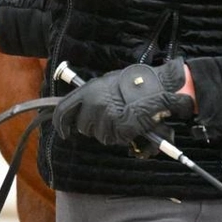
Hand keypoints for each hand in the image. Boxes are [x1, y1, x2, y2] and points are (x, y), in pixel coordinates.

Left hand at [52, 59, 194, 145]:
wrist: (160, 84)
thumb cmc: (137, 82)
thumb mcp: (109, 83)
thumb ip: (94, 97)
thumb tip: (84, 112)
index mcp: (88, 89)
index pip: (63, 110)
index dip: (61, 124)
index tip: (64, 133)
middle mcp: (94, 102)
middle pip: (84, 127)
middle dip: (95, 128)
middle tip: (111, 120)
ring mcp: (107, 115)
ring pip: (102, 136)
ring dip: (113, 133)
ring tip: (126, 121)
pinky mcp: (121, 126)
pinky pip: (118, 139)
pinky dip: (126, 137)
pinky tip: (134, 127)